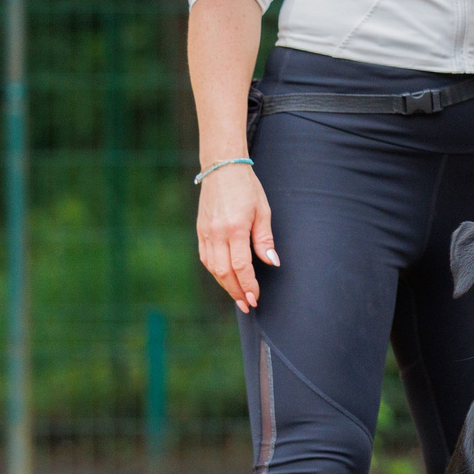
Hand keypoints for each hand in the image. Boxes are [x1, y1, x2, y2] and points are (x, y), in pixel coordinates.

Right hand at [196, 161, 276, 311]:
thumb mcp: (263, 211)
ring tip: (238, 296)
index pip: (241, 266)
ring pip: (212, 268)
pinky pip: (205, 258)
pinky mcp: (200, 231)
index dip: (248, 285)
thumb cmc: (247, 188)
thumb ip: (265, 239)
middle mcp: (217, 233)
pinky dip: (215, 272)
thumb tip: (273, 263)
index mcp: (235, 228)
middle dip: (236, 292)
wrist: (221, 168)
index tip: (255, 298)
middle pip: (224, 272)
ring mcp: (205, 233)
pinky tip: (225, 278)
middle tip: (248, 305)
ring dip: (225, 285)